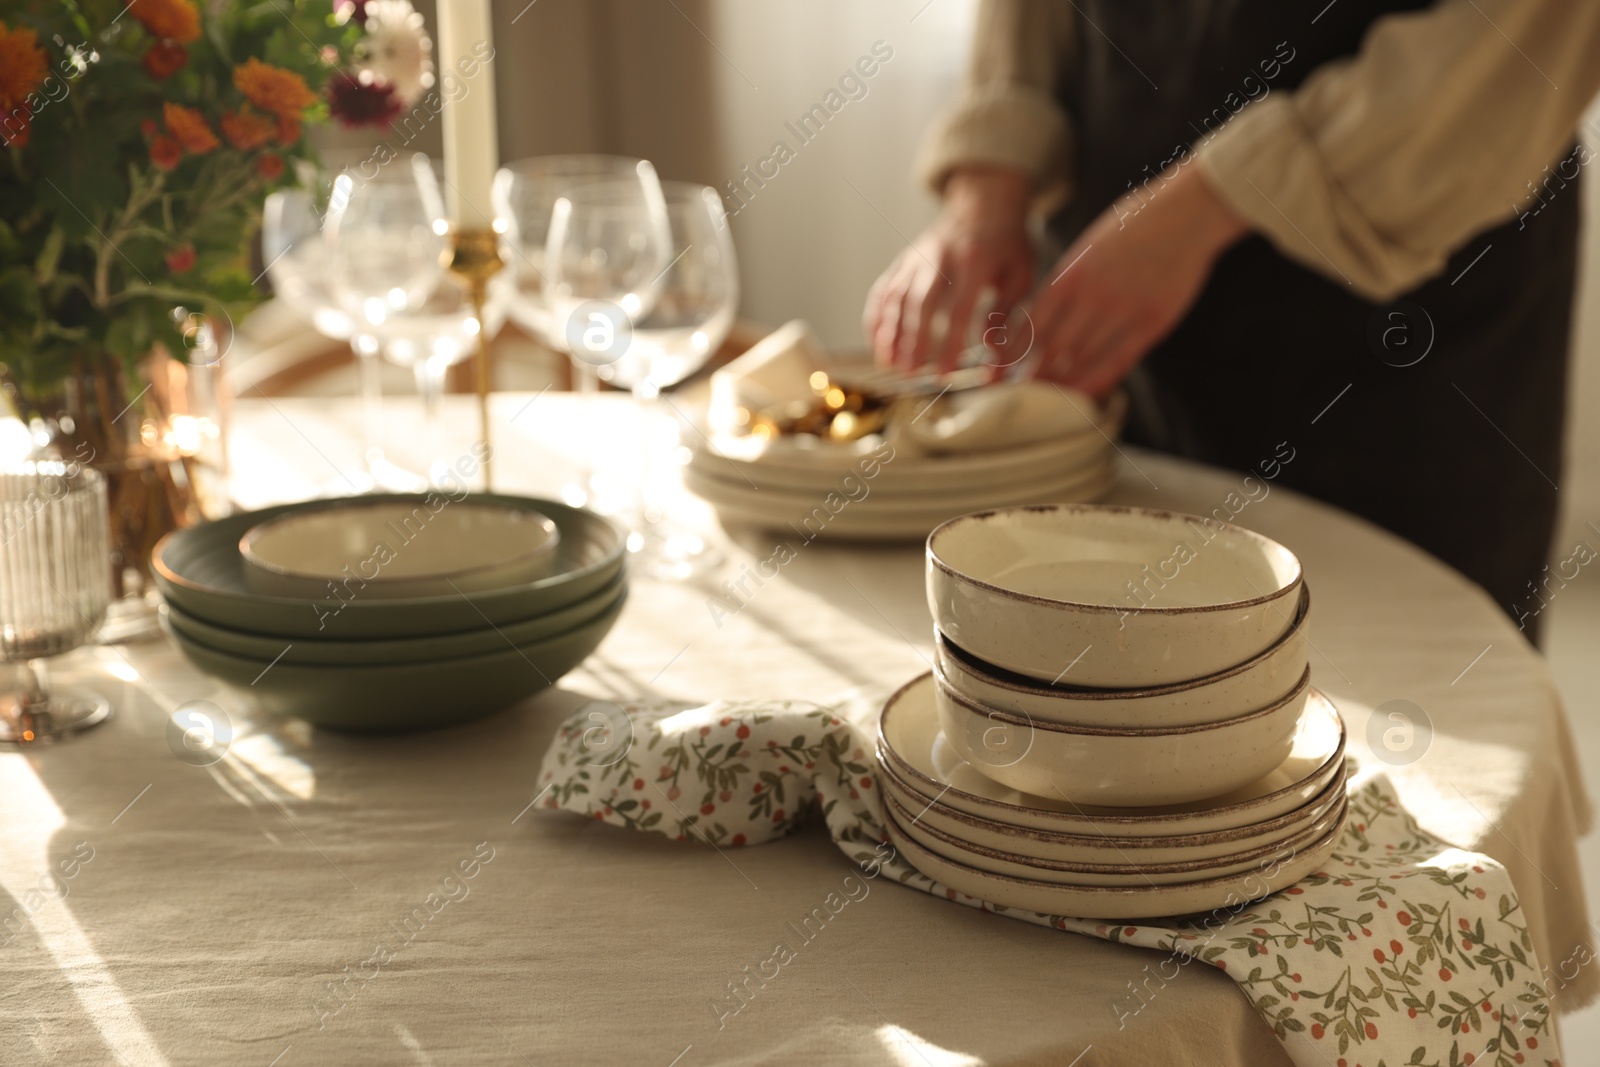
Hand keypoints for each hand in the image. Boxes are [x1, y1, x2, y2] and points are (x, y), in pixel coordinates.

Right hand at [863, 166, 1033, 371]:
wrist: (984, 204)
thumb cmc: (1006, 245)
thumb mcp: (1020, 274)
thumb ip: (1006, 312)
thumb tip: (992, 352)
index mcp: (974, 260)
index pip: (959, 308)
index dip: (950, 343)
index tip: (945, 372)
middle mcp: (939, 256)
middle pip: (920, 303)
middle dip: (912, 340)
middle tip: (910, 372)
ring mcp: (916, 257)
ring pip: (896, 297)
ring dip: (890, 333)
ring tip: (890, 365)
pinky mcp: (903, 261)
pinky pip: (883, 290)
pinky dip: (876, 318)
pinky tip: (877, 343)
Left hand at [1029, 163, 1246, 397]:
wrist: (1187, 212)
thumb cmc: (1136, 225)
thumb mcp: (1088, 247)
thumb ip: (1066, 282)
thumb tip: (1042, 315)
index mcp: (1070, 276)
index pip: (1030, 325)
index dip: (1011, 353)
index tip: (998, 369)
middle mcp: (1091, 298)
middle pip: (1050, 351)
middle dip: (1029, 375)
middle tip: (1016, 393)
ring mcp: (1122, 313)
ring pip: (1081, 362)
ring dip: (1060, 384)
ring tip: (1045, 400)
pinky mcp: (1151, 325)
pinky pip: (1117, 364)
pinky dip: (1096, 382)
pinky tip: (1083, 393)